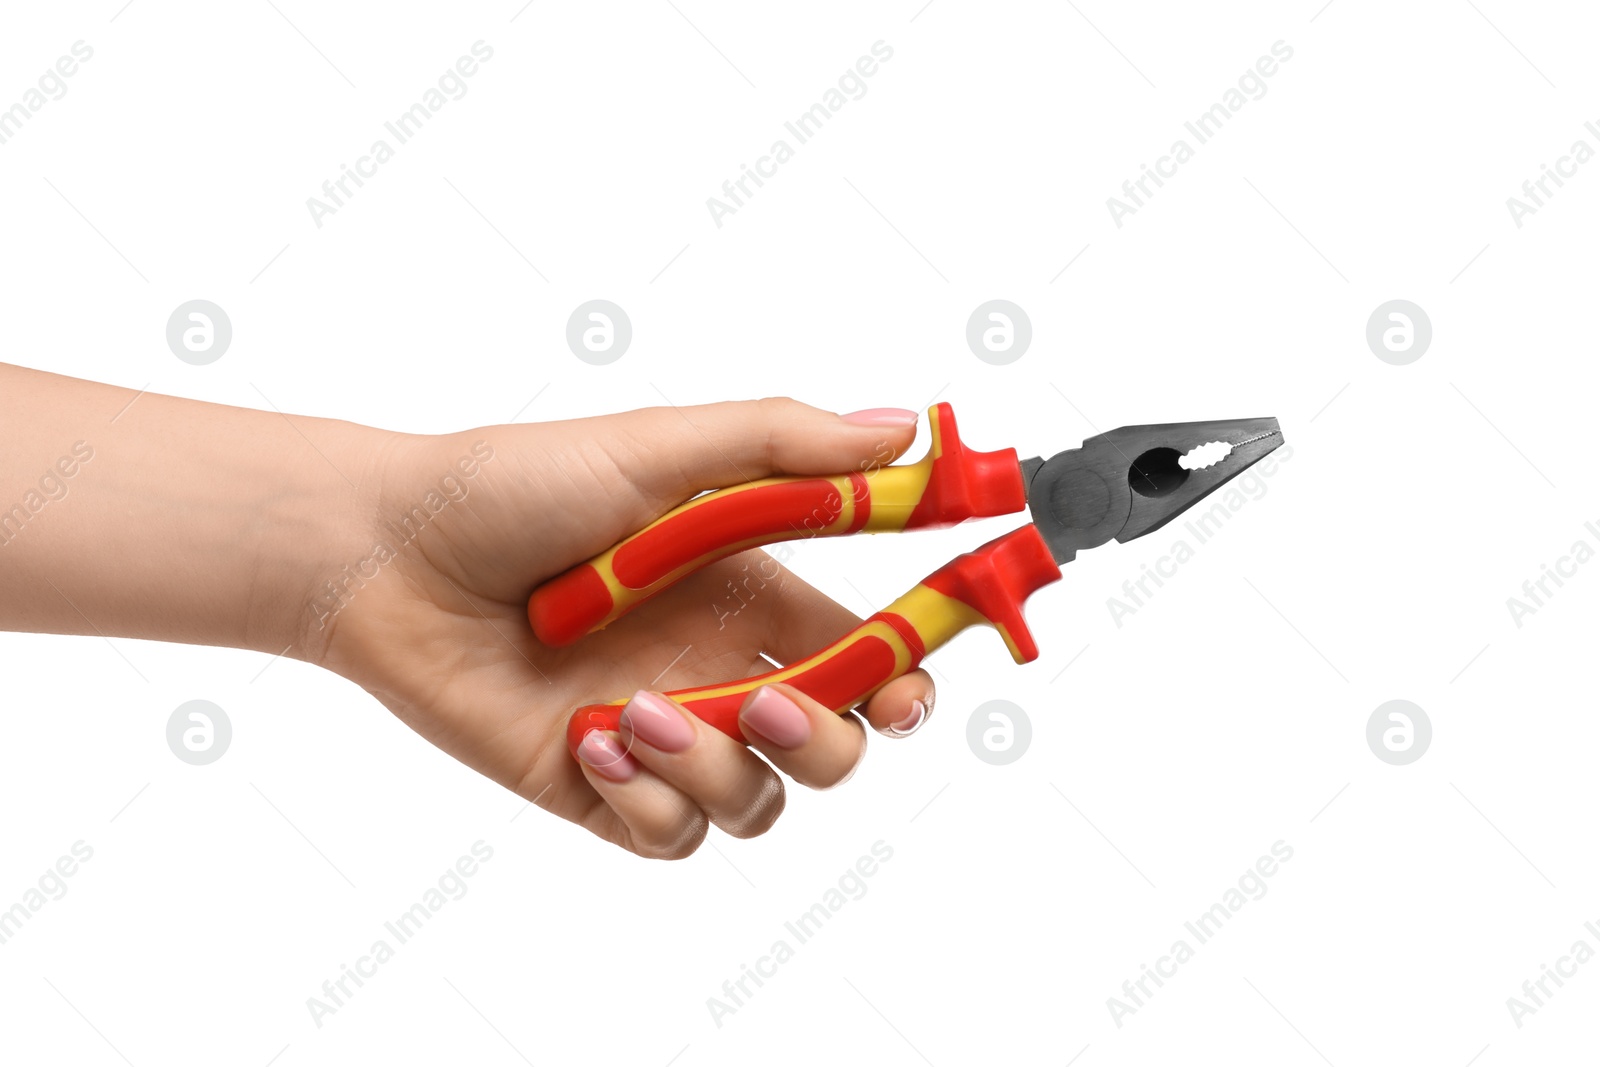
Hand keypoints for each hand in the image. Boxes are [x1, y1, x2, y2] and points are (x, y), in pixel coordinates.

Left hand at [315, 399, 936, 857]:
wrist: (385, 557)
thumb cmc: (512, 486)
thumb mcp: (658, 448)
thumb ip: (784, 447)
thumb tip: (905, 433)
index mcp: (748, 593)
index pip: (867, 652)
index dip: (909, 676)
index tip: (914, 685)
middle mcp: (717, 669)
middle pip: (835, 745)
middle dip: (823, 739)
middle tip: (762, 700)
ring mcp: (662, 735)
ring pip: (761, 802)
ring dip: (717, 767)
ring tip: (634, 713)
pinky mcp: (600, 788)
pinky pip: (672, 837)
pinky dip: (647, 801)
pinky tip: (588, 740)